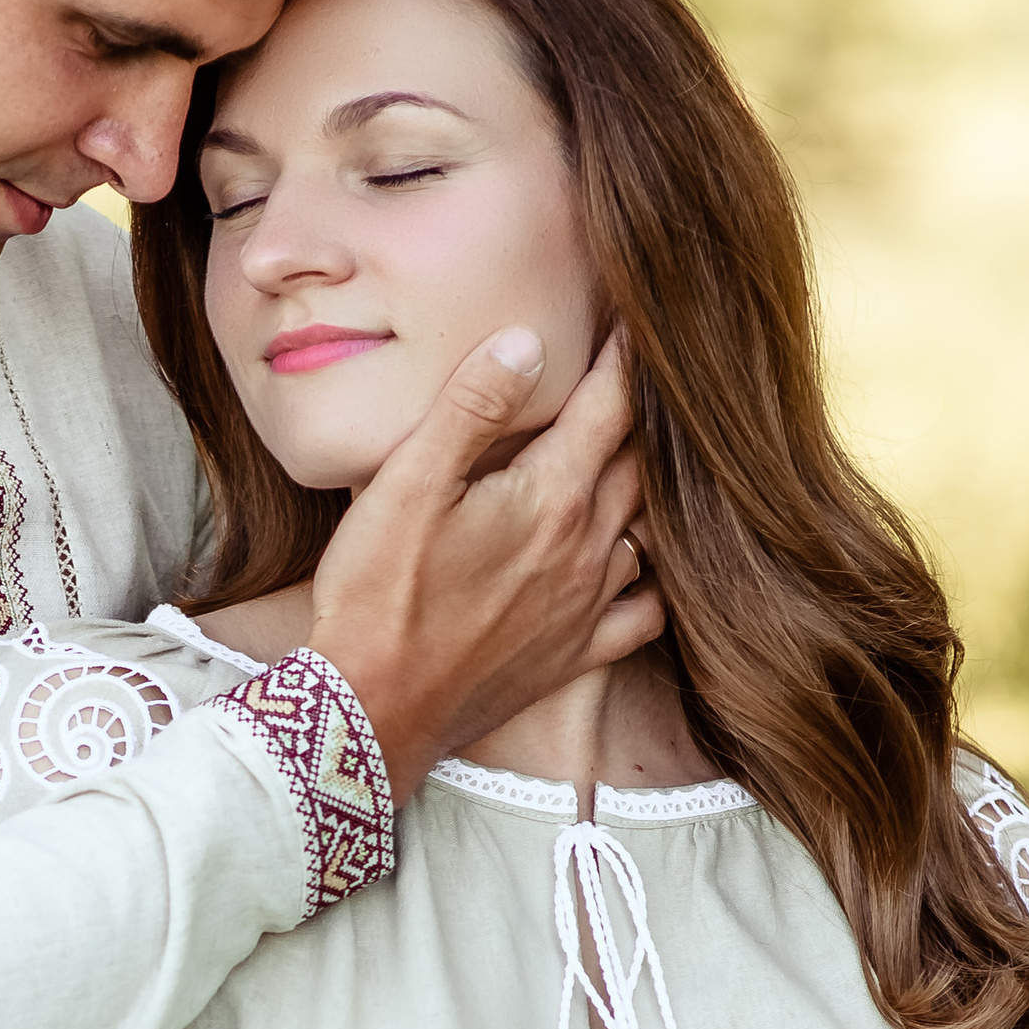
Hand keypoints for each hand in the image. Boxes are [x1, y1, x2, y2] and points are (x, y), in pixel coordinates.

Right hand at [305, 326, 663, 803]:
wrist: (373, 708)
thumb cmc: (379, 594)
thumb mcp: (407, 484)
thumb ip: (472, 407)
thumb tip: (528, 342)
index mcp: (552, 498)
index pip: (609, 408)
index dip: (625, 358)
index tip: (637, 321)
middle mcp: (587, 549)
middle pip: (640, 465)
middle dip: (646, 415)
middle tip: (653, 377)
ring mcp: (586, 607)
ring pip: (648, 532)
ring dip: (652, 491)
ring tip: (649, 458)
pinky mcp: (574, 655)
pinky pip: (643, 614)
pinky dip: (655, 582)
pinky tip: (644, 567)